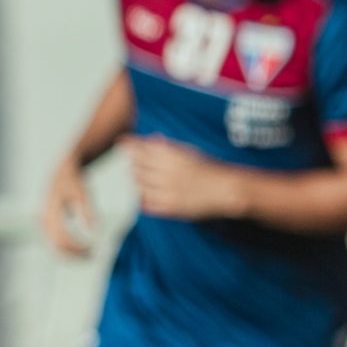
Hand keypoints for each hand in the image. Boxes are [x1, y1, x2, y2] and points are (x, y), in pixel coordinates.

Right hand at [41, 156, 96, 257]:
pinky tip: (80, 249)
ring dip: (70, 253)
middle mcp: (44, 218)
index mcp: (52, 211)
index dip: (76, 247)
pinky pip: (55, 240)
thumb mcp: (84, 194)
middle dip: (73, 253)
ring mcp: (43, 222)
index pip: (62, 237)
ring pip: (54, 245)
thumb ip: (88, 211)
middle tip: (91, 257)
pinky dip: (67, 247)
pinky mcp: (46, 224)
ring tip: (88, 255)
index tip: (92, 250)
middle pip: (57, 244)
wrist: (62, 172)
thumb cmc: (75, 182)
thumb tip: (95, 231)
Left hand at [127, 136, 245, 222]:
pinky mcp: (167, 207)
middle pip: (135, 166)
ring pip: (138, 185)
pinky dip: (144, 198)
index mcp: (170, 154)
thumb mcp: (188, 151)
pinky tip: (149, 193)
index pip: (140, 148)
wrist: (224, 189)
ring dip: (137, 181)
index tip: (121, 142)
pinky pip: (145, 203)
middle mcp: (165, 171)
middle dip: (133, 163)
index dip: (129, 145)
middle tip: (135, 163)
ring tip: (144, 179)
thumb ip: (167, 146)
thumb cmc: (206, 167)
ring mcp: (165, 190)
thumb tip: (149, 139)